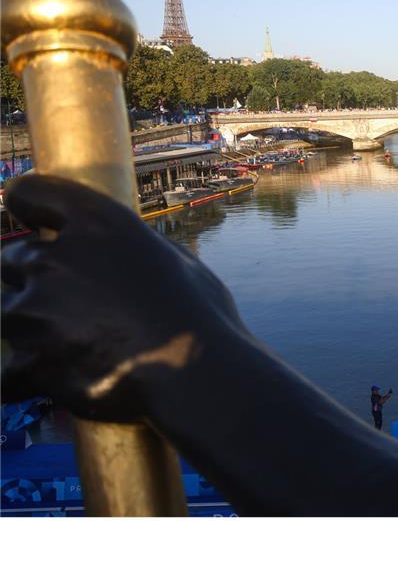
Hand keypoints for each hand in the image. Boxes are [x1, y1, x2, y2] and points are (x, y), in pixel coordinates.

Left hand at [1, 175, 252, 422]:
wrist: (196, 373)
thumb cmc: (201, 315)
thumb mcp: (177, 260)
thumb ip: (131, 247)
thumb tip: (119, 251)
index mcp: (97, 223)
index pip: (30, 192)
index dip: (27, 204)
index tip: (31, 219)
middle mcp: (55, 257)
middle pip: (11, 259)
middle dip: (32, 278)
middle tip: (69, 302)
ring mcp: (35, 310)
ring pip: (7, 315)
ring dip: (30, 329)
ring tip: (72, 347)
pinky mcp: (29, 359)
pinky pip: (8, 372)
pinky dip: (26, 378)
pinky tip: (55, 381)